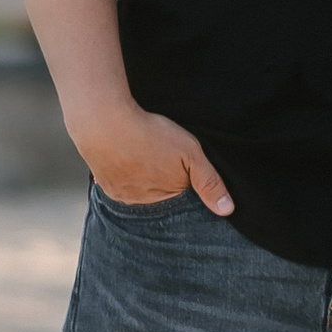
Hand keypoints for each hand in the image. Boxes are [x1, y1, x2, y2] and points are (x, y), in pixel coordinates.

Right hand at [76, 100, 233, 214]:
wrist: (104, 121)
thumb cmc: (150, 135)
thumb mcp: (190, 154)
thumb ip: (209, 182)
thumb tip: (227, 210)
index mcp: (163, 200)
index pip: (182, 202)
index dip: (185, 185)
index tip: (183, 170)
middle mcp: (140, 204)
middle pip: (159, 199)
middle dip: (164, 183)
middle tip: (161, 159)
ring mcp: (120, 195)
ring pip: (138, 191)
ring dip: (144, 179)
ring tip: (145, 157)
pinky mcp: (104, 183)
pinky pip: (120, 184)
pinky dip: (126, 173)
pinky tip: (129, 158)